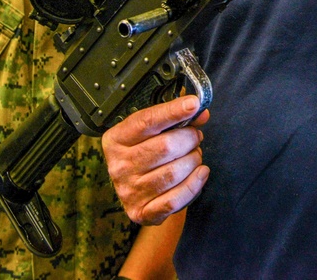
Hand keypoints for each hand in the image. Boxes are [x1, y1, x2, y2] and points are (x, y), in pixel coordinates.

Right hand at [102, 95, 209, 225]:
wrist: (137, 190)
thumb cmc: (147, 152)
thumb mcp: (153, 130)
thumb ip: (175, 117)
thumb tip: (200, 113)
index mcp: (116, 139)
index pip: (147, 121)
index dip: (173, 111)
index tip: (193, 104)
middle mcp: (119, 166)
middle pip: (165, 146)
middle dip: (189, 138)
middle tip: (195, 136)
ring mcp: (129, 191)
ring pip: (173, 172)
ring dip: (193, 160)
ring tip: (194, 155)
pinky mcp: (141, 212)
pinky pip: (174, 199)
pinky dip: (194, 184)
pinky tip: (200, 172)